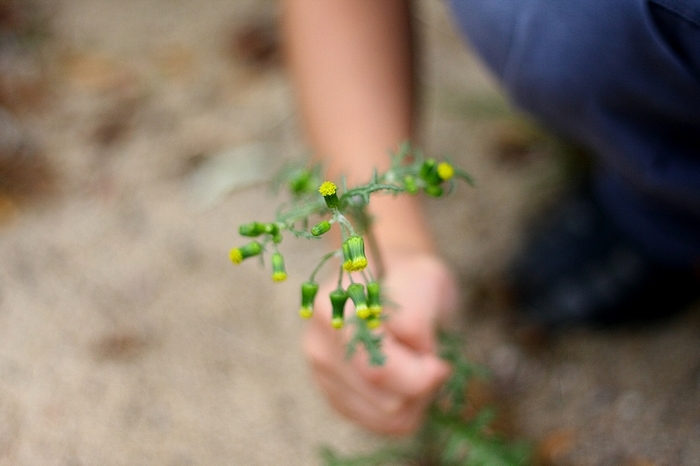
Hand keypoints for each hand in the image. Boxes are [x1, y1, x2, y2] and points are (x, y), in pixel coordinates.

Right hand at [303, 250, 457, 434]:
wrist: (390, 278)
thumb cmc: (410, 279)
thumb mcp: (424, 283)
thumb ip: (417, 320)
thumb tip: (422, 362)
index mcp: (335, 310)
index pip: (377, 370)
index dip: (420, 375)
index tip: (439, 360)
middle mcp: (320, 346)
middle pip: (385, 401)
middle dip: (421, 386)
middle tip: (430, 359)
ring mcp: (322, 374)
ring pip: (384, 418)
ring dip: (414, 399)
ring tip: (416, 367)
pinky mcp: (334, 396)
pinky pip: (379, 424)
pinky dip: (403, 409)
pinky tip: (405, 382)